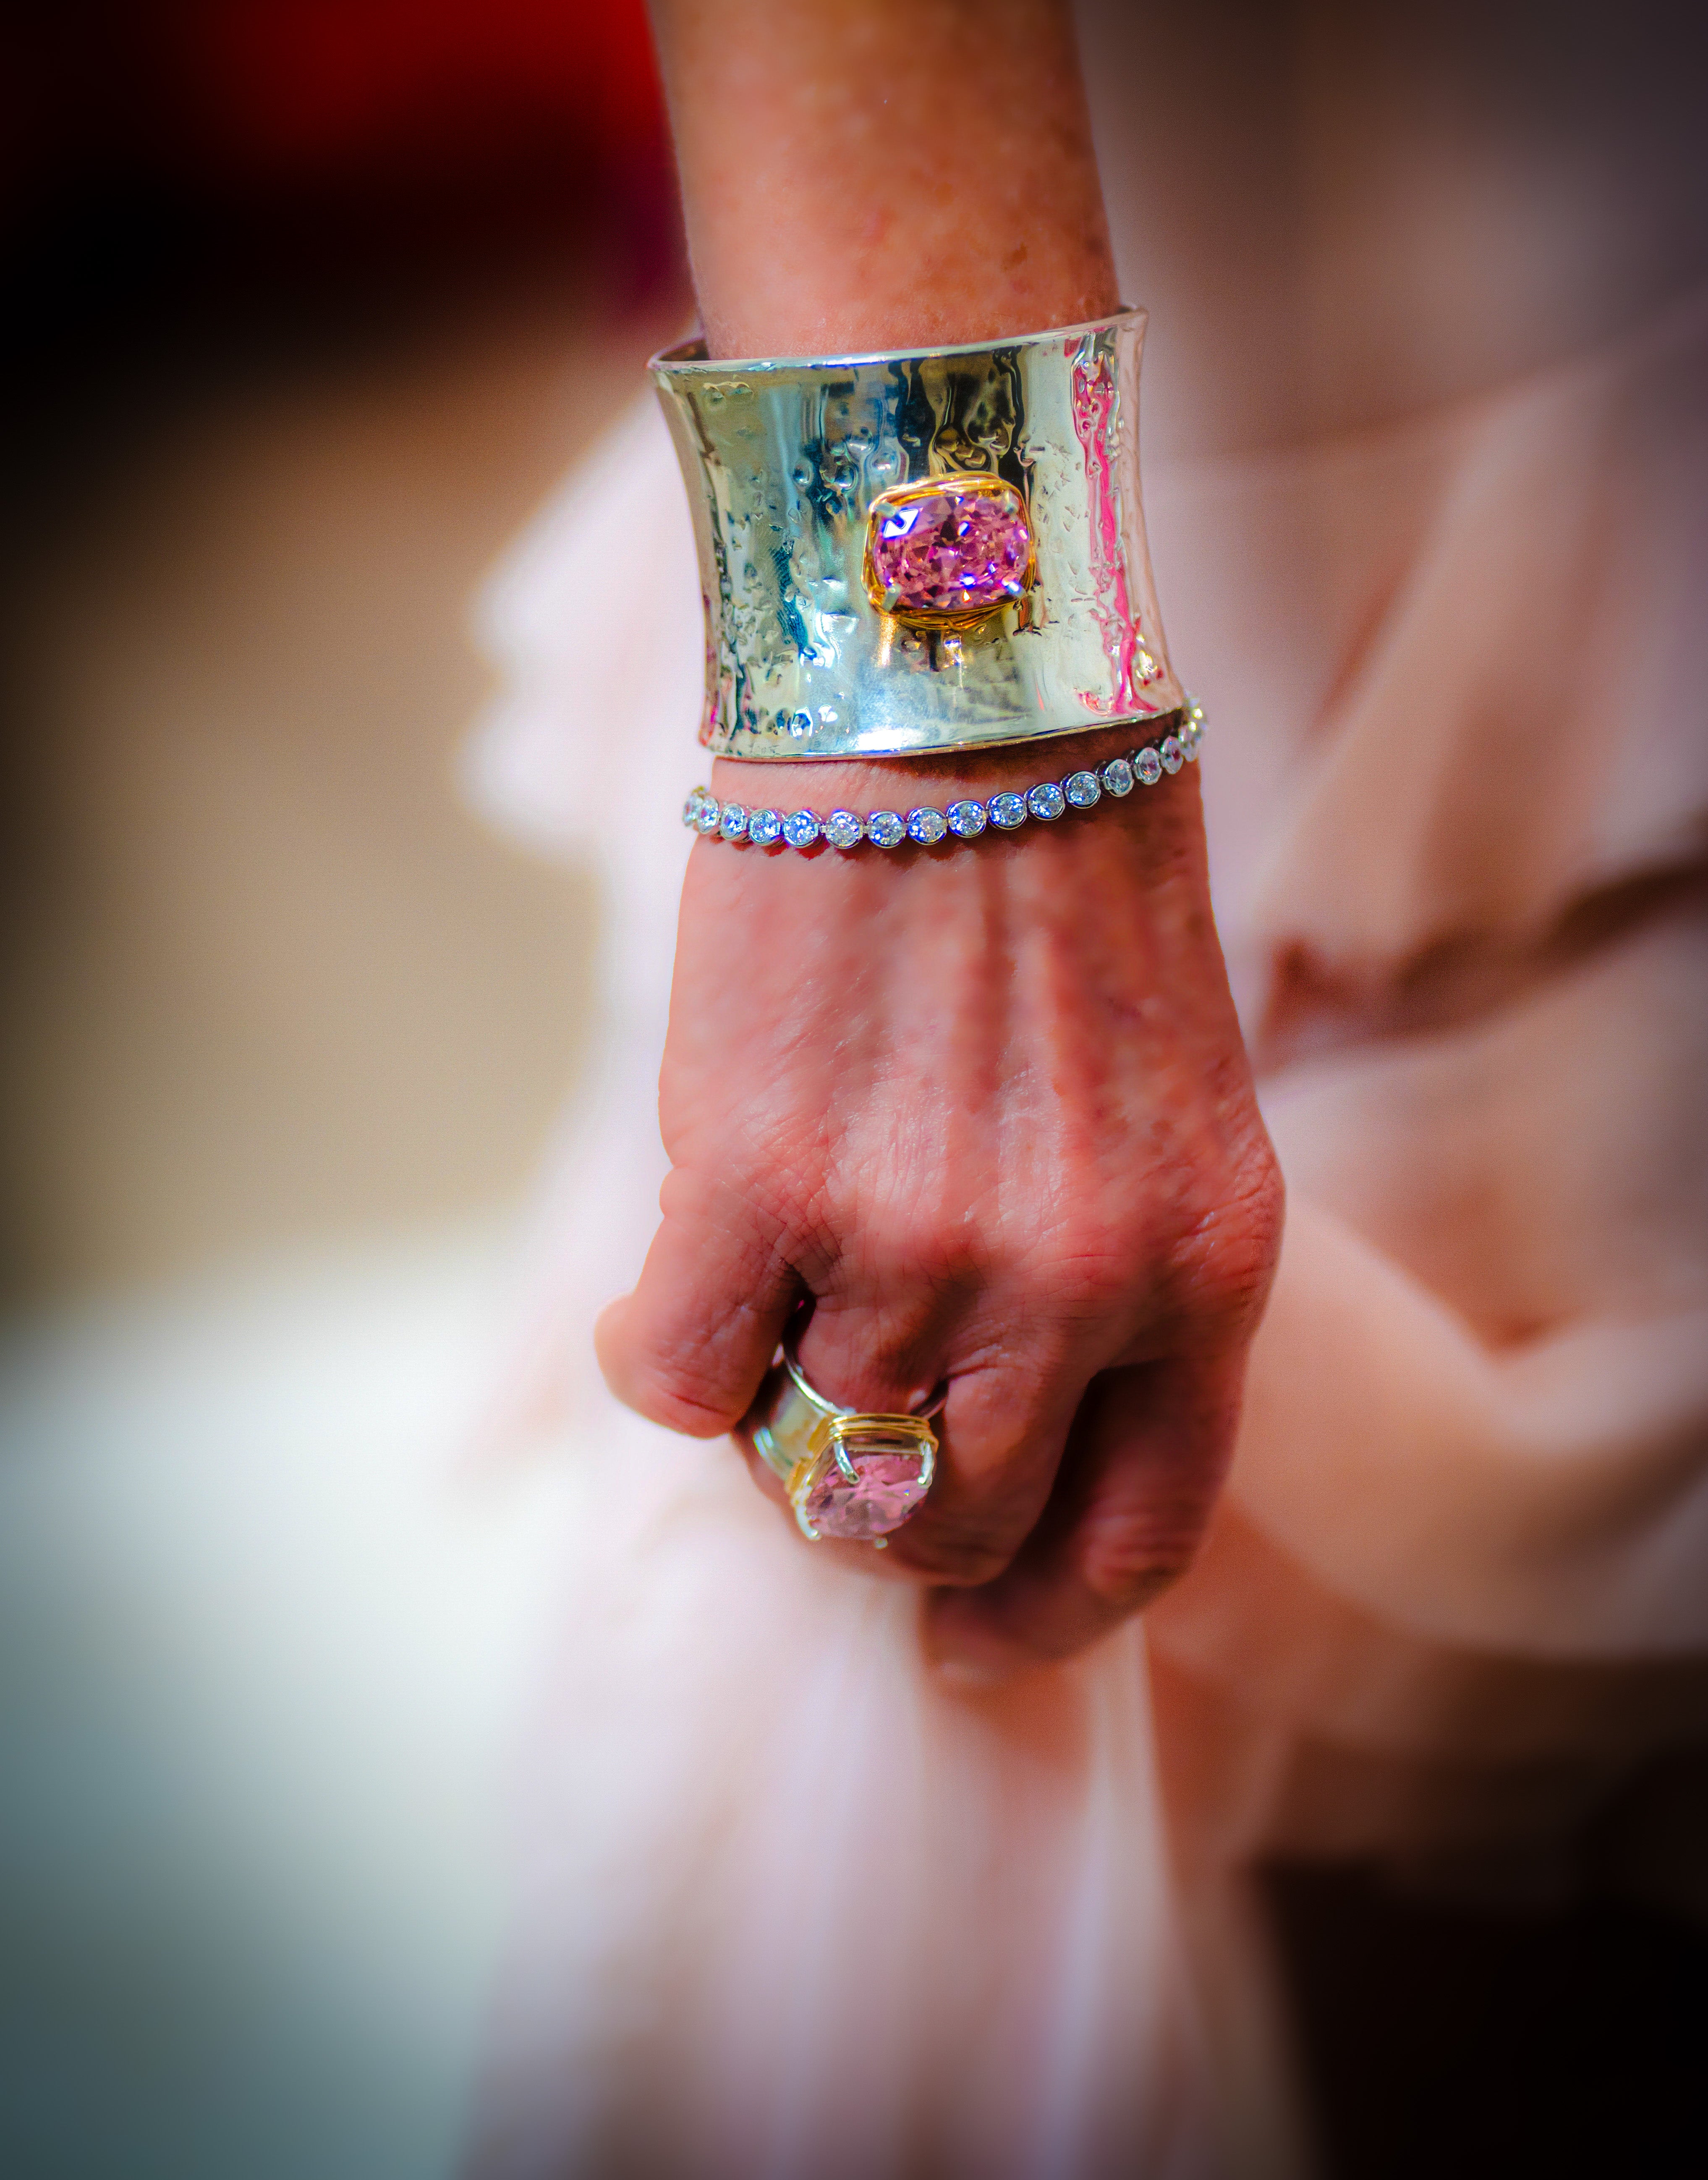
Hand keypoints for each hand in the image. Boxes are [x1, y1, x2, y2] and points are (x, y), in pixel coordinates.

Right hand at [597, 733, 1281, 1666]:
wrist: (959, 703)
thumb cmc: (1064, 887)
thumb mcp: (1161, 1107)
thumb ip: (1106, 1280)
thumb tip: (970, 1435)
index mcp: (1201, 1265)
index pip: (1135, 1535)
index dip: (1044, 1618)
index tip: (975, 1639)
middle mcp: (1070, 1283)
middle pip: (951, 1524)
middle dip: (886, 1517)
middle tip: (838, 1445)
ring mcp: (910, 1243)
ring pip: (807, 1451)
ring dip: (772, 1402)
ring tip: (769, 1288)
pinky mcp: (755, 1183)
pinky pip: (678, 1381)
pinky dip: (663, 1355)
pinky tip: (678, 1277)